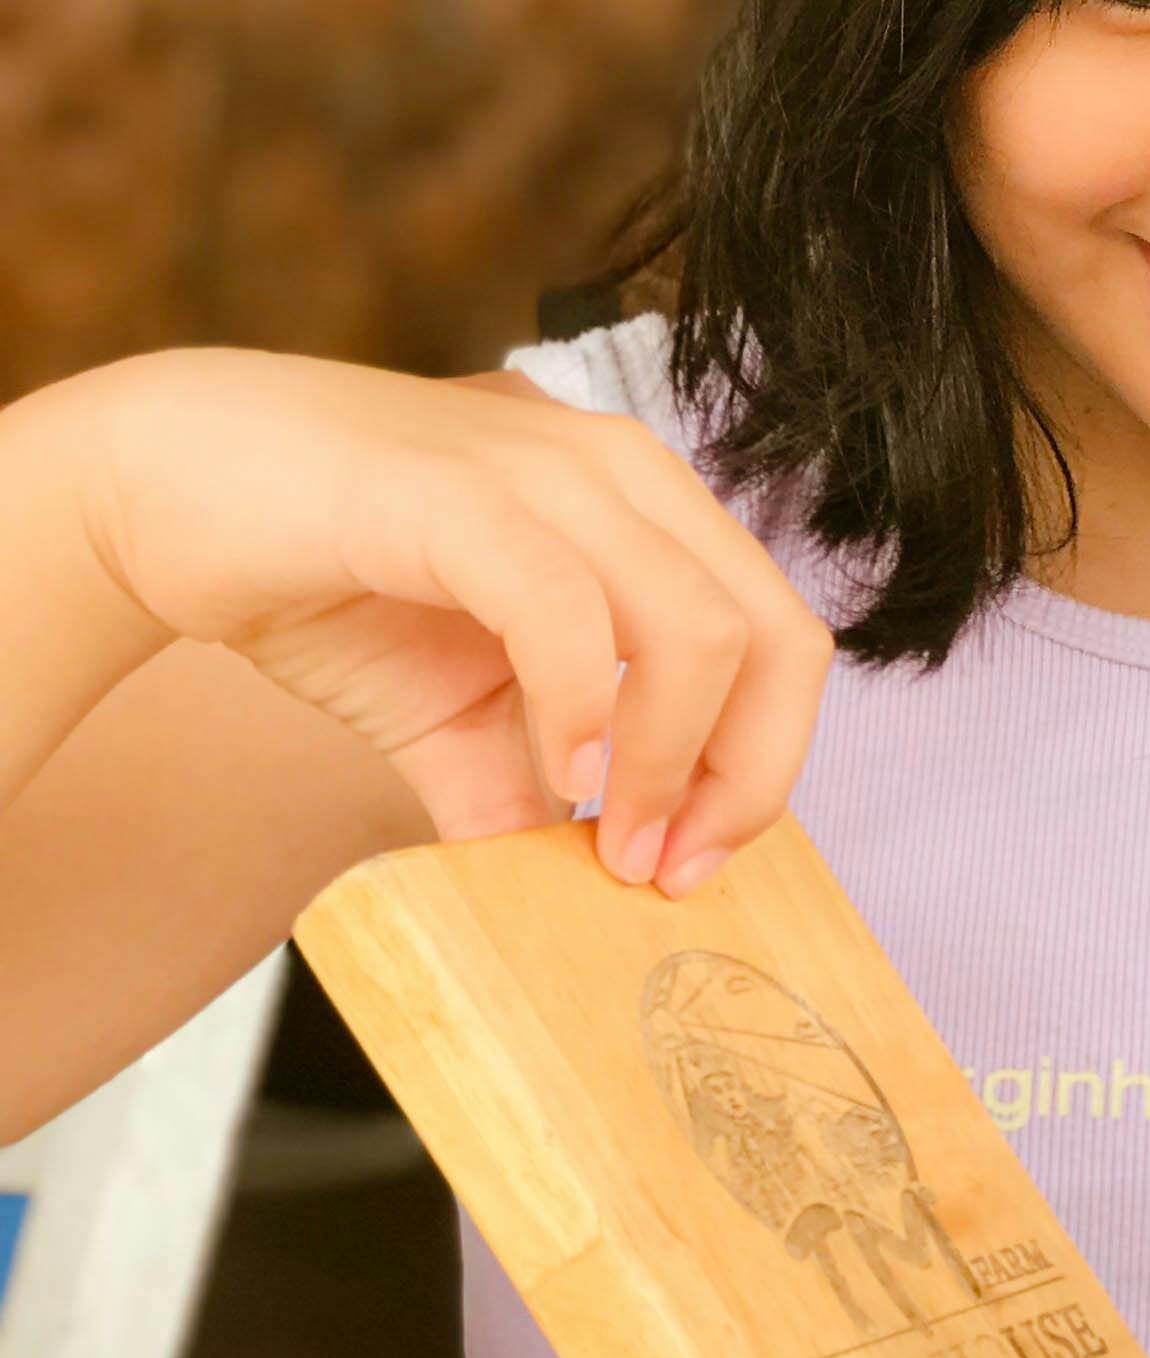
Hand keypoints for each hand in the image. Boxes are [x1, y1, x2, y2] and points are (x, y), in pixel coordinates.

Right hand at [55, 349, 828, 893]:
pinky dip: (583, 704)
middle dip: (745, 773)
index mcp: (651, 511)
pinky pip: (567, 605)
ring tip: (612, 840)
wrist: (160, 490)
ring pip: (695, 623)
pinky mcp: (456, 491)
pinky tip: (560, 771)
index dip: (766, 763)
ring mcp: (547, 468)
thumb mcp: (453, 714)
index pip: (780, 640)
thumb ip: (525, 787)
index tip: (696, 860)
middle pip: (775, 635)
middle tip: (666, 866)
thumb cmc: (326, 581)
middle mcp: (624, 473)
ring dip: (670, 758)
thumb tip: (584, 890)